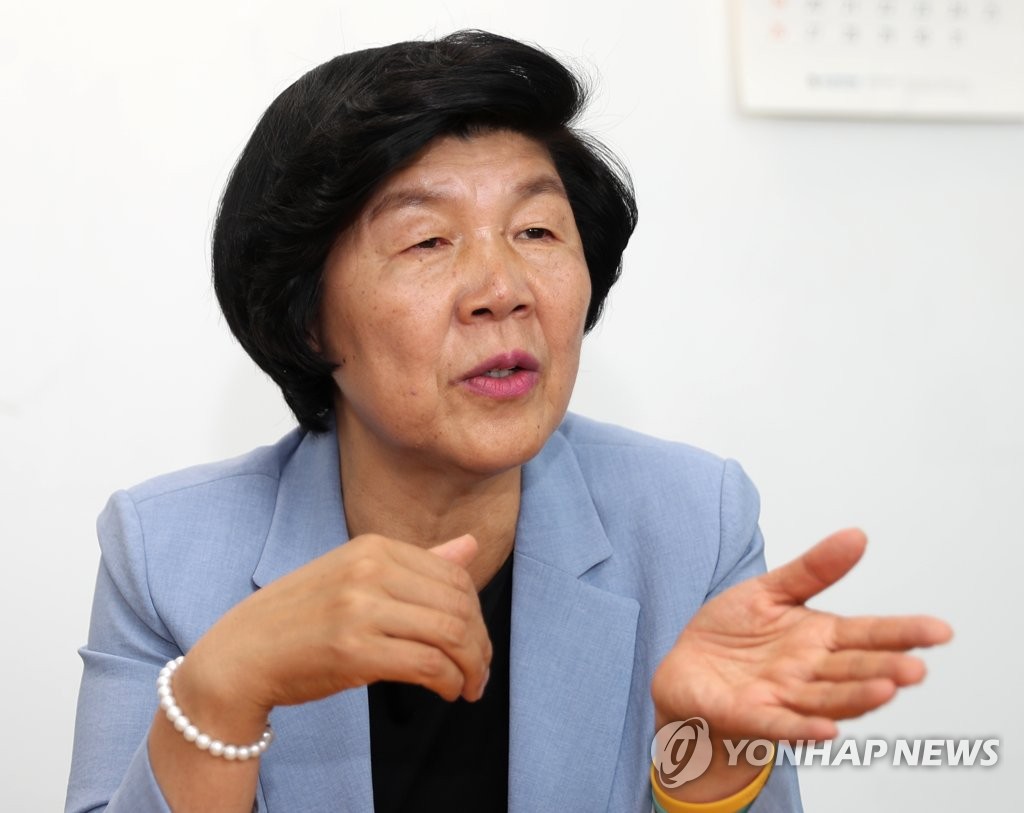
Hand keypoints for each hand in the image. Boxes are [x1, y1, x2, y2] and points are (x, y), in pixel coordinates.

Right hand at [176, 533, 492, 733]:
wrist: (240, 655)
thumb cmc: (300, 618)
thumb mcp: (357, 577)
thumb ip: (417, 563)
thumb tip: (470, 545)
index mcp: (373, 547)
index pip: (454, 576)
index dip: (476, 613)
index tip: (476, 642)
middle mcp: (370, 570)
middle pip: (457, 605)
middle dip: (479, 644)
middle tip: (479, 671)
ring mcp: (360, 608)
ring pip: (450, 634)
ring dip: (471, 666)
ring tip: (469, 686)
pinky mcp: (354, 651)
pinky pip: (427, 664)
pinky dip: (449, 682)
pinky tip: (448, 692)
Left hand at [651, 528, 952, 741]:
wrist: (686, 668)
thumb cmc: (732, 632)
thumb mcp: (770, 591)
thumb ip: (813, 569)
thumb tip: (858, 535)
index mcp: (819, 638)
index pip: (869, 634)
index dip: (904, 633)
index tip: (941, 631)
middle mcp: (810, 672)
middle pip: (854, 670)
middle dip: (885, 669)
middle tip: (917, 668)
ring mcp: (783, 698)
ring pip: (826, 699)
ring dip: (855, 698)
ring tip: (887, 690)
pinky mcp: (750, 716)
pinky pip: (779, 724)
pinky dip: (801, 728)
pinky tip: (826, 731)